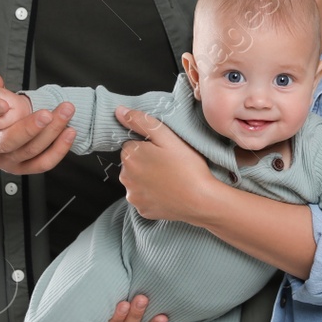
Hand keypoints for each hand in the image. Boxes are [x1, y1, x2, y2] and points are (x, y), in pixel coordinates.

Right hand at [0, 69, 75, 174]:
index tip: (3, 104)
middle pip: (7, 142)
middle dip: (29, 128)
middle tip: (47, 114)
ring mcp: (4, 160)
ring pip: (29, 151)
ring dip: (51, 133)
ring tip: (66, 112)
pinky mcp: (20, 167)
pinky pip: (42, 163)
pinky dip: (58, 150)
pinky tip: (69, 132)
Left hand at [113, 106, 215, 222]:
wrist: (201, 201)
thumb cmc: (187, 167)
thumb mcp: (167, 137)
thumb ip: (141, 122)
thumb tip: (119, 111)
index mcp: (130, 156)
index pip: (132, 144)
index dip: (149, 146)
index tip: (164, 151)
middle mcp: (125, 177)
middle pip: (132, 163)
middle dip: (146, 162)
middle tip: (169, 164)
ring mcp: (133, 195)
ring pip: (137, 181)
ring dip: (148, 178)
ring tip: (170, 178)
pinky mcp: (142, 210)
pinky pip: (144, 197)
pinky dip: (153, 195)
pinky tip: (168, 192)